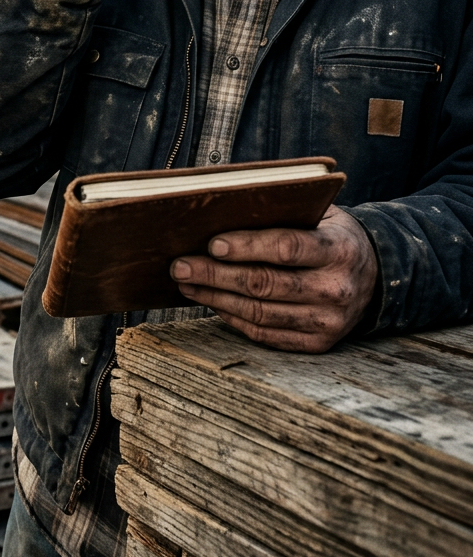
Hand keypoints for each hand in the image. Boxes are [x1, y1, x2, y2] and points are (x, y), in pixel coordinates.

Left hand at [169, 206, 377, 352]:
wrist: (376, 274)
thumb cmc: (331, 236)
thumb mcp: (319, 214)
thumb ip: (281, 213)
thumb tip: (220, 213)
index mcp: (339, 249)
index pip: (286, 248)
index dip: (246, 247)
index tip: (212, 244)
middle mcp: (337, 289)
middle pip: (264, 284)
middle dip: (215, 275)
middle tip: (180, 266)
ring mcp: (329, 321)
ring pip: (260, 312)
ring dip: (216, 298)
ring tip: (187, 284)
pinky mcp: (318, 343)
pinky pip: (266, 333)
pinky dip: (233, 318)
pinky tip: (212, 303)